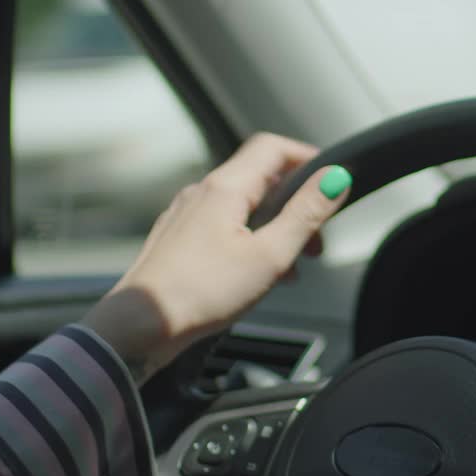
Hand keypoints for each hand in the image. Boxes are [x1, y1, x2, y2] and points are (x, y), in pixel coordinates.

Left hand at [82, 133, 351, 381]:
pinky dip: (251, 239)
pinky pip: (224, 225)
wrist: (140, 327)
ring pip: (243, 204)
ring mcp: (187, 214)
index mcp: (225, 188)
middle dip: (296, 202)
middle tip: (317, 236)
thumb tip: (336, 179)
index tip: (331, 180)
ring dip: (275, 226)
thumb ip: (306, 214)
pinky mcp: (179, 238)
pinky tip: (258, 274)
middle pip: (260, 178)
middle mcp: (202, 193)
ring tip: (291, 264)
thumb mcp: (270, 255)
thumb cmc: (200, 293)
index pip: (272, 148)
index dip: (307, 157)